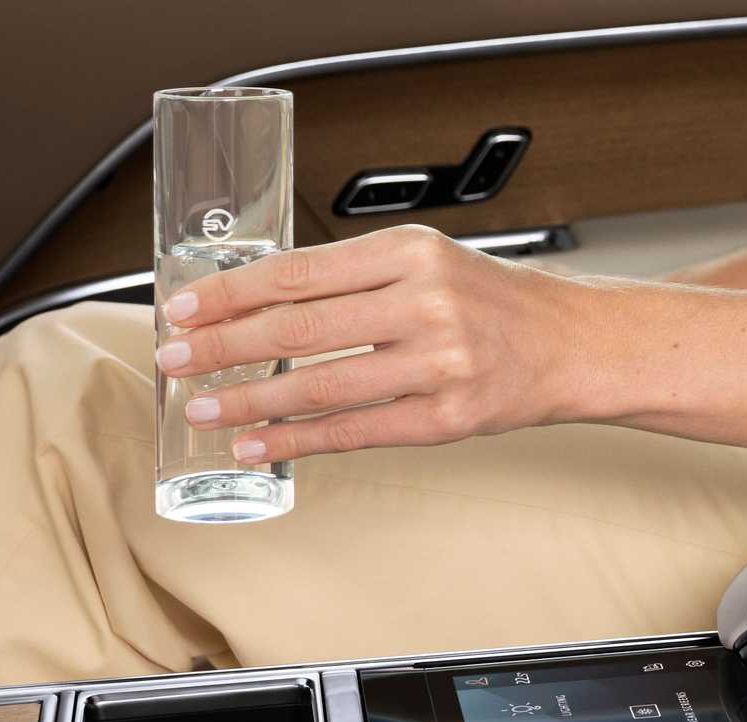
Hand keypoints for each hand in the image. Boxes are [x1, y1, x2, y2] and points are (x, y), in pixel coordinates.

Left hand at [157, 225, 578, 463]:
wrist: (572, 343)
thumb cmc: (493, 304)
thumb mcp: (426, 262)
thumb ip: (353, 278)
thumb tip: (257, 305)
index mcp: (409, 252)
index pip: (297, 272)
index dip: (229, 293)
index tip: (184, 309)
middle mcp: (424, 303)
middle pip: (298, 329)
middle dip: (222, 347)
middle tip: (174, 359)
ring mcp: (439, 364)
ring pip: (320, 386)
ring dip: (251, 401)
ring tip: (206, 407)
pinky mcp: (448, 418)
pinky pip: (356, 432)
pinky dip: (298, 441)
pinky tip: (261, 443)